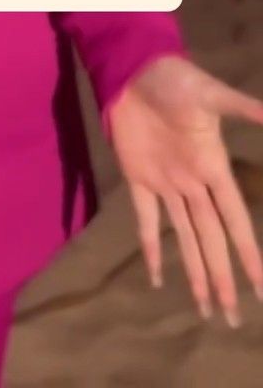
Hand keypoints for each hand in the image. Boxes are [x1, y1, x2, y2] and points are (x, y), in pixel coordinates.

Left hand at [106, 53, 262, 326]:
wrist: (136, 68)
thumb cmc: (176, 80)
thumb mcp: (212, 95)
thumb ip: (244, 108)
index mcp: (213, 168)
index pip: (235, 221)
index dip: (248, 255)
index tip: (261, 289)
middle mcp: (193, 184)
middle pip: (212, 240)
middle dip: (222, 278)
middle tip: (233, 319)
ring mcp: (165, 183)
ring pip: (185, 237)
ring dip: (195, 271)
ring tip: (206, 309)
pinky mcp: (138, 178)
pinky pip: (146, 219)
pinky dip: (151, 247)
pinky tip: (157, 277)